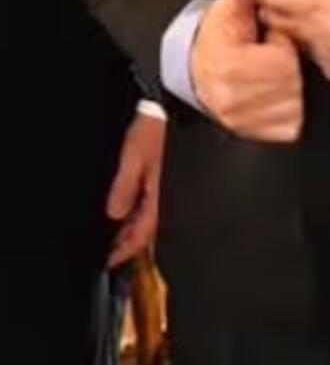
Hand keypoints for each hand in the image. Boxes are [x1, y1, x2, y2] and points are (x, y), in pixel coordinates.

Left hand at [104, 110, 165, 266]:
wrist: (184, 103)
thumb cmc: (158, 126)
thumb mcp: (135, 155)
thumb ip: (126, 186)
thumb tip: (115, 214)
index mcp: (160, 194)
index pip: (142, 233)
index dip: (124, 249)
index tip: (110, 261)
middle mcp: (173, 194)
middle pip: (151, 228)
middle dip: (132, 240)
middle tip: (114, 249)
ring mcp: (177, 185)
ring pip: (157, 214)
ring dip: (140, 225)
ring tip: (124, 232)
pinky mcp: (180, 174)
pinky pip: (162, 199)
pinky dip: (149, 208)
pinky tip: (142, 206)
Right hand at [191, 0, 303, 142]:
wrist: (199, 67)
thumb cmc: (222, 35)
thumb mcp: (232, 9)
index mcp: (230, 64)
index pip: (282, 62)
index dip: (283, 47)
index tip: (272, 41)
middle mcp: (230, 97)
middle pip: (290, 86)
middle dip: (289, 69)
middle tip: (274, 60)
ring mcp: (238, 118)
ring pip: (293, 108)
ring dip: (292, 91)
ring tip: (273, 76)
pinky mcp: (249, 132)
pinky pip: (288, 128)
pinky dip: (291, 113)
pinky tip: (278, 97)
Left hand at [257, 0, 329, 83]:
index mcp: (307, 1)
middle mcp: (304, 31)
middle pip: (267, 20)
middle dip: (265, 7)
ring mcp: (317, 54)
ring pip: (287, 42)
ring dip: (286, 30)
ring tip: (299, 17)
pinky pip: (311, 60)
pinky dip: (313, 49)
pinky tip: (329, 39)